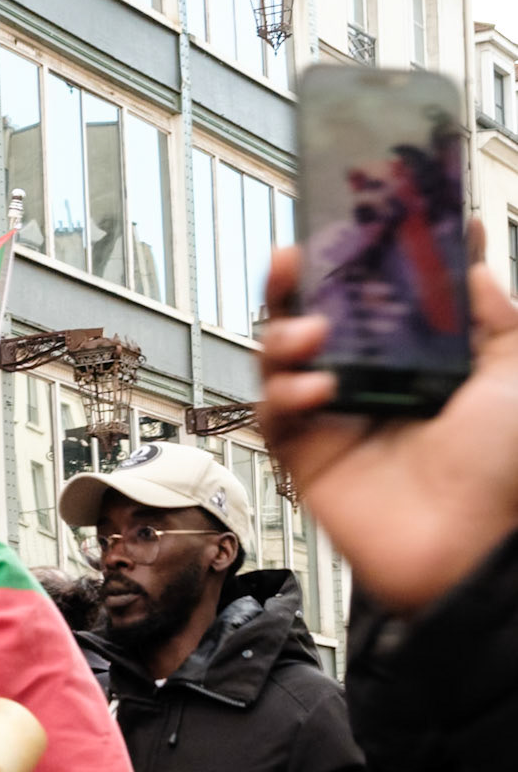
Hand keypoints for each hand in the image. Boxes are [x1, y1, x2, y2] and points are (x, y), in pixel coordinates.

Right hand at [257, 242, 517, 611]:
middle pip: (313, 323)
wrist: (472, 545)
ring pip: (281, 364)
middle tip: (288, 259)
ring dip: (282, 338)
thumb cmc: (501, 467)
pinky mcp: (308, 461)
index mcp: (417, 362)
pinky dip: (285, 396)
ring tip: (309, 334)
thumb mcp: (512, 371)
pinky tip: (317, 392)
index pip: (373, 301)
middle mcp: (371, 386)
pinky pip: (276, 418)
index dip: (351, 264)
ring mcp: (335, 422)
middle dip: (293, 289)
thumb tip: (471, 258)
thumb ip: (493, 313)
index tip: (341, 226)